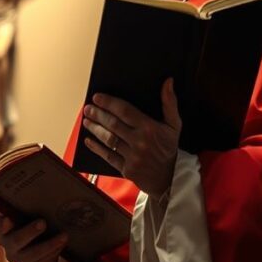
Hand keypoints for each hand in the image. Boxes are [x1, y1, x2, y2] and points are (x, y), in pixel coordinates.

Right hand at [0, 216, 66, 261]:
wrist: (31, 249)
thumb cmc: (28, 225)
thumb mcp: (25, 218)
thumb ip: (27, 213)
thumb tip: (45, 200)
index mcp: (2, 229)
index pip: (0, 225)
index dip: (3, 223)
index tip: (8, 218)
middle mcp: (7, 244)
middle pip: (17, 239)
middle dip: (30, 231)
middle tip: (43, 222)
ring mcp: (17, 258)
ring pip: (34, 254)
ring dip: (50, 244)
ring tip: (64, 236)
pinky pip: (43, 260)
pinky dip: (54, 251)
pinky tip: (63, 243)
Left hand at [82, 78, 181, 196]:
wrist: (170, 179)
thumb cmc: (169, 148)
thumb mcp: (174, 125)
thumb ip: (170, 102)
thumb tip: (168, 82)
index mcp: (150, 128)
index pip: (125, 111)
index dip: (109, 103)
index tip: (97, 97)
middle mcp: (140, 142)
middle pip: (113, 124)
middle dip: (98, 114)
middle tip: (88, 108)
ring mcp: (133, 157)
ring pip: (109, 139)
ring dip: (95, 129)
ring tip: (86, 120)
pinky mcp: (126, 169)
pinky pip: (108, 156)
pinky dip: (96, 148)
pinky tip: (88, 140)